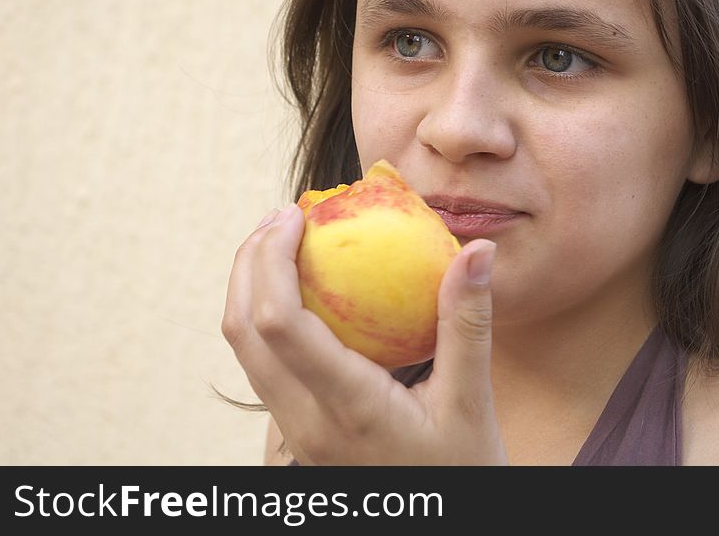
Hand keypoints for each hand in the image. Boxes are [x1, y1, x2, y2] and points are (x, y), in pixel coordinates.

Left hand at [221, 204, 507, 464]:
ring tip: (283, 244)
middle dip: (249, 262)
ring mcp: (294, 434)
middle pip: (241, 331)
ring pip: (243, 351)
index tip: (298, 214)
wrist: (438, 533)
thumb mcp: (473, 404)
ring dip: (250, 288)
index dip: (273, 259)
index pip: (280, 325)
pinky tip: (302, 294)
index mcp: (345, 410)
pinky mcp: (296, 435)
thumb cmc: (459, 476)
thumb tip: (477, 249)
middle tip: (285, 215)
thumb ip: (468, 324)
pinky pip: (262, 365)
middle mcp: (304, 424)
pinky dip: (265, 317)